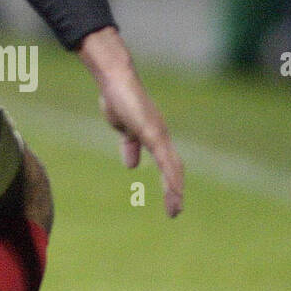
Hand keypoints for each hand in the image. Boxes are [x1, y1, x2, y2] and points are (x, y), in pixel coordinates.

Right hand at [79, 27, 183, 216]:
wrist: (115, 80)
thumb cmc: (117, 97)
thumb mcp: (121, 127)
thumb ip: (129, 145)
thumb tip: (132, 166)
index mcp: (153, 135)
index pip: (166, 162)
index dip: (169, 180)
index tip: (170, 199)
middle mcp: (161, 135)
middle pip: (173, 167)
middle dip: (174, 189)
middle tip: (175, 210)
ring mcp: (159, 134)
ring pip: (172, 167)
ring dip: (174, 189)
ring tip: (175, 209)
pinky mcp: (153, 133)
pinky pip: (165, 160)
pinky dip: (171, 177)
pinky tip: (173, 190)